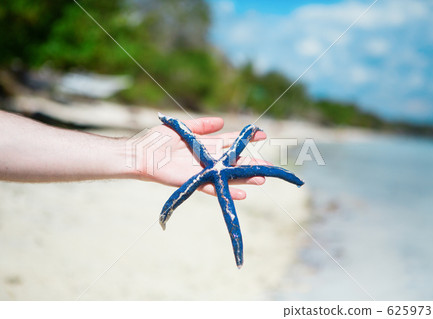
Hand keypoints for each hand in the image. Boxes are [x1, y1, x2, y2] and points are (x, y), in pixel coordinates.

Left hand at [131, 116, 268, 199]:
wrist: (140, 154)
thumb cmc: (156, 140)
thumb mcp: (182, 129)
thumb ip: (201, 126)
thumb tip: (221, 121)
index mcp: (205, 144)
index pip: (230, 141)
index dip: (245, 138)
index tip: (262, 135)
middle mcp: (207, 159)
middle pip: (234, 161)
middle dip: (251, 163)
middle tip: (269, 166)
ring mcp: (202, 171)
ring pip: (228, 175)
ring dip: (244, 178)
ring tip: (261, 179)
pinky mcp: (194, 181)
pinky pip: (213, 188)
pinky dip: (227, 191)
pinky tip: (242, 194)